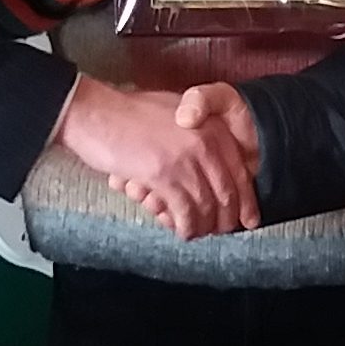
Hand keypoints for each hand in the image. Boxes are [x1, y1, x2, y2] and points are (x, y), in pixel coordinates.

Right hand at [52, 73, 260, 236]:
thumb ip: (198, 134)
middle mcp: (205, 142)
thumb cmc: (130, 115)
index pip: (239, 170)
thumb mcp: (176, 113)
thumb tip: (211, 164)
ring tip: (198, 233)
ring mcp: (185, 159)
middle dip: (227, 219)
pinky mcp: (164, 175)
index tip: (248, 219)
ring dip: (204, 226)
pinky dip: (185, 226)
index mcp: (211, 127)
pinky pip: (184, 211)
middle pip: (227, 192)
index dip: (246, 200)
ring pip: (207, 206)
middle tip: (221, 232)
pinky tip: (182, 232)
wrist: (96, 112)